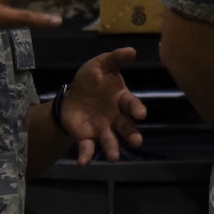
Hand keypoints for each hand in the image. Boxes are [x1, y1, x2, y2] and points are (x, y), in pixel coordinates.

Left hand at [62, 48, 147, 164]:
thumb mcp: (100, 65)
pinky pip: (88, 148)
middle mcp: (115, 117)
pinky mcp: (88, 138)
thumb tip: (132, 50)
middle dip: (131, 135)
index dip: (136, 109)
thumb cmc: (91, 81)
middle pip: (126, 127)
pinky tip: (83, 162)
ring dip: (113, 149)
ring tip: (113, 157)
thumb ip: (115, 59)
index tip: (141, 114)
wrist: (72, 97)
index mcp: (121, 99)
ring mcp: (102, 129)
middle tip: (136, 142)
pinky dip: (87, 155)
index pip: (131, 104)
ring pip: (111, 141)